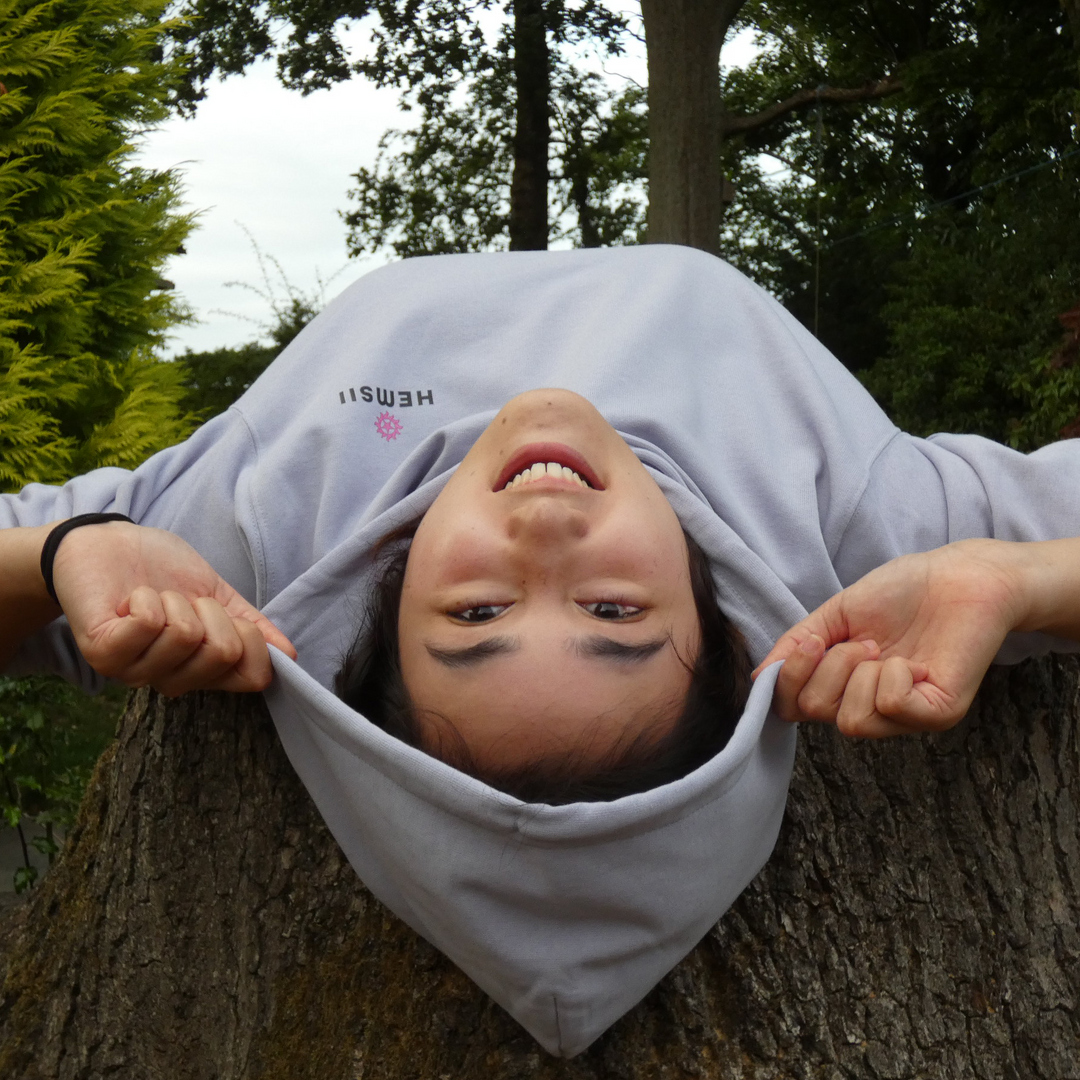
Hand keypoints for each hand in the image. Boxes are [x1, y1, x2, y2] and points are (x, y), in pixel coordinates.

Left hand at [51, 520, 296, 695]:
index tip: (227, 614)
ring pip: (186, 637)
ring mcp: (135, 671)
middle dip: (211, 611)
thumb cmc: (161, 569)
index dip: (253, 639)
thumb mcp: (218, 594)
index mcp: (201, 670)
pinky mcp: (104, 653)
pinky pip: (150, 623)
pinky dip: (147, 598)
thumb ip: (252, 626)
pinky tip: (130, 600)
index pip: (253, 677)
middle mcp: (170, 678)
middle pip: (223, 654)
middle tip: (185, 601)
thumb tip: (288, 655)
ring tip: (154, 598)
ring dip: (175, 601)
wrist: (106, 543)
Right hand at [752, 540, 1026, 736]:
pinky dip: (895, 677)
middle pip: (815, 711)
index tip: (810, 642)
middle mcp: (867, 706)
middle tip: (866, 641)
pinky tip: (915, 662)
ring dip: (862, 672)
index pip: (790, 708)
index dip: (788, 679)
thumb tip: (760, 679)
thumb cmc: (902, 592)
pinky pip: (892, 708)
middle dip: (831, 665)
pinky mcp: (937, 714)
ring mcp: (902, 716)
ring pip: (851, 721)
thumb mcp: (836, 614)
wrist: (961, 577)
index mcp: (839, 685)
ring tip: (886, 649)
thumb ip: (797, 644)